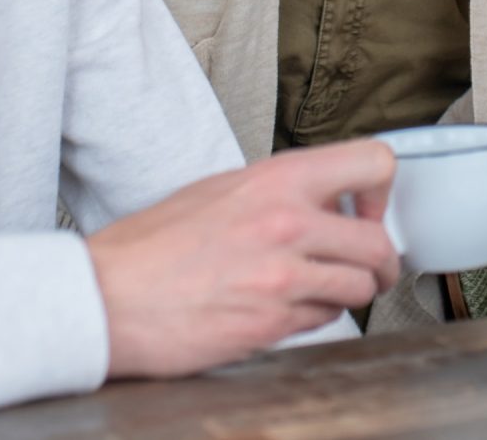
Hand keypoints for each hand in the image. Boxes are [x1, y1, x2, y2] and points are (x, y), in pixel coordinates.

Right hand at [85, 140, 401, 377]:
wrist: (105, 298)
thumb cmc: (148, 249)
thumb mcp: (218, 192)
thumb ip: (277, 192)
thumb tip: (323, 200)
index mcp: (274, 181)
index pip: (371, 163)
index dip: (381, 192)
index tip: (368, 211)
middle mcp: (286, 223)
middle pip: (378, 243)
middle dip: (381, 263)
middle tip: (371, 269)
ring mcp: (282, 276)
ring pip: (358, 287)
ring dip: (348, 293)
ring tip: (320, 291)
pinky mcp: (273, 322)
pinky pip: (324, 320)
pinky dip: (314, 317)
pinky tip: (283, 309)